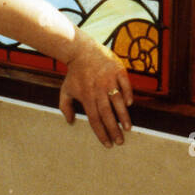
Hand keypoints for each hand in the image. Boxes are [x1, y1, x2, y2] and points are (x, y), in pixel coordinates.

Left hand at [58, 29, 133, 147]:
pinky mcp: (118, 70)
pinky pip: (125, 85)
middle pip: (107, 114)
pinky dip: (128, 95)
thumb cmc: (74, 73)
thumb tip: (70, 122)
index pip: (95, 119)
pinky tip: (129, 104)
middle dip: (114, 129)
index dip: (101, 133)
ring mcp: (109, 80)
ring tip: (128, 128)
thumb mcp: (65, 90)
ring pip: (118, 101)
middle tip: (120, 141)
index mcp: (86, 97)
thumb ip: (65, 107)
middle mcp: (98, 90)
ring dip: (123, 116)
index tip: (108, 144)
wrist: (81, 50)